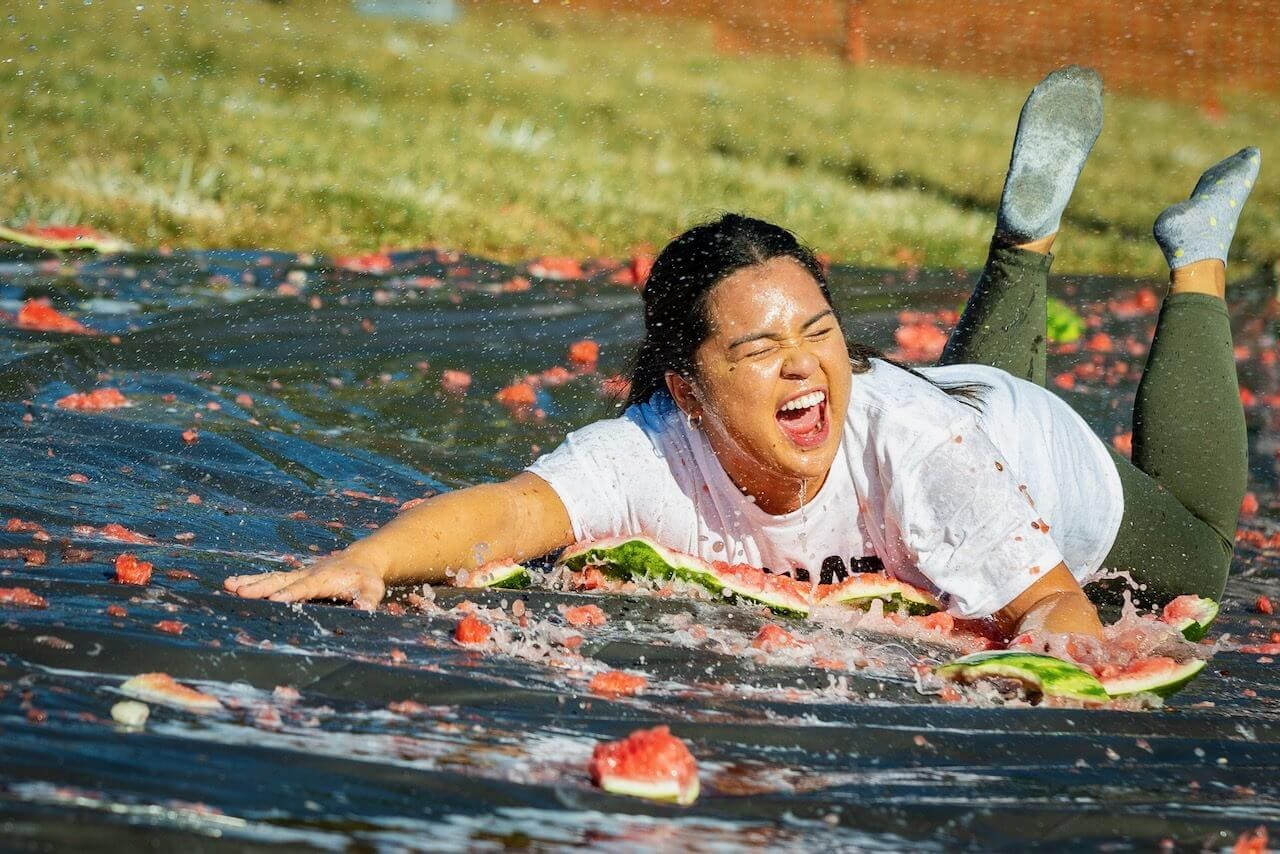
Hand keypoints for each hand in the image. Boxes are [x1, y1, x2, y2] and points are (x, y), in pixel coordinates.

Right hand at [224, 548, 387, 610]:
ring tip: (227, 586)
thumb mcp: (373, 589)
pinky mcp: (293, 575)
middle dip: (261, 587)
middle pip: (281, 581)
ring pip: (271, 577)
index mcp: (324, 579)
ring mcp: (298, 573)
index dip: (290, 593)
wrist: (361, 559)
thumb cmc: (366, 578)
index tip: (274, 599)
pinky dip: (251, 580)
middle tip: (240, 593)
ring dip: (250, 582)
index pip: (305, 587)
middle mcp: (307, 574)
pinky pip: (270, 577)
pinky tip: (232, 584)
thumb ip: (369, 599)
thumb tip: (365, 609)